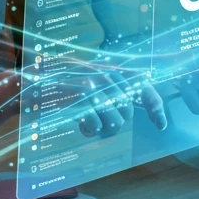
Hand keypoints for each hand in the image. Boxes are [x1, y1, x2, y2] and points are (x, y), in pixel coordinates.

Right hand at [51, 51, 166, 137]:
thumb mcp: (93, 83)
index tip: (161, 125)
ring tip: (91, 123)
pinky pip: (97, 125)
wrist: (37, 82)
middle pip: (128, 111)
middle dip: (116, 123)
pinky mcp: (81, 98)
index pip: (142, 86)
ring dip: (103, 128)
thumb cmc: (68, 86)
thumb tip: (131, 110)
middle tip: (101, 123)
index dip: (154, 105)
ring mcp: (94, 86)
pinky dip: (90, 129)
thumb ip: (114, 93)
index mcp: (112, 70)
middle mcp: (106, 75)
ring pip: (115, 121)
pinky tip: (81, 123)